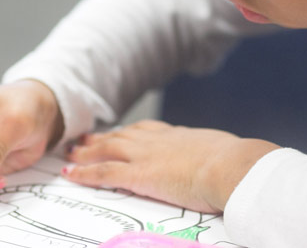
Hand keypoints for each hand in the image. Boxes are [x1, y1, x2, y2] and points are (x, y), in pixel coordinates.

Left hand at [62, 120, 278, 212]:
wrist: (231, 166)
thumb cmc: (236, 163)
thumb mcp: (226, 152)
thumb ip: (218, 154)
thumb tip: (230, 158)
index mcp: (180, 136)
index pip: (147, 131)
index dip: (129, 133)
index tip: (119, 132)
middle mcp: (158, 141)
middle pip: (121, 137)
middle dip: (101, 140)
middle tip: (83, 141)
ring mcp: (145, 156)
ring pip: (106, 151)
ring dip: (85, 153)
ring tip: (70, 154)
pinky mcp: (138, 175)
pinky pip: (103, 173)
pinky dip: (83, 173)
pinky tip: (69, 174)